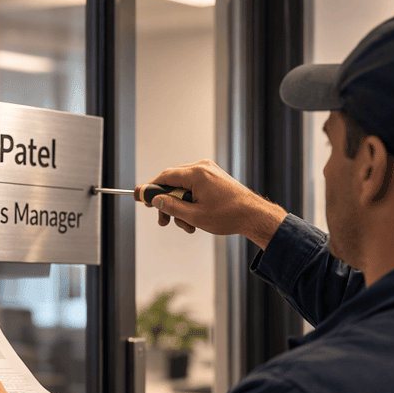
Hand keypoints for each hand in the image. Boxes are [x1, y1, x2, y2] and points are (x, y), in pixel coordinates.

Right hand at [144, 160, 286, 249]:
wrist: (254, 216)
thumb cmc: (229, 215)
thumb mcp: (194, 215)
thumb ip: (170, 206)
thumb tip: (155, 200)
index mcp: (196, 174)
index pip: (164, 177)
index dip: (150, 189)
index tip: (140, 196)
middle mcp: (202, 168)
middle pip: (171, 182)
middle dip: (166, 203)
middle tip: (163, 220)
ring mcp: (209, 172)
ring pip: (181, 187)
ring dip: (179, 206)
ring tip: (185, 224)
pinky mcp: (213, 178)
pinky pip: (193, 187)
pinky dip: (189, 202)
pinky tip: (193, 218)